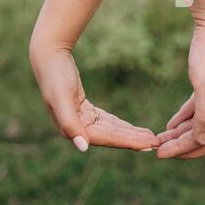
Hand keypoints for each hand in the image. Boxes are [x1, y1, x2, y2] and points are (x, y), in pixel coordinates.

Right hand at [30, 50, 158, 151]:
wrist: (48, 58)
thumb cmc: (55, 77)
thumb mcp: (61, 98)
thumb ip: (70, 124)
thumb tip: (83, 147)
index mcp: (72, 129)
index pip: (108, 138)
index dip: (129, 142)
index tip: (149, 144)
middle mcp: (77, 128)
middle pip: (112, 136)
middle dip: (134, 139)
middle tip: (156, 142)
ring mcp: (81, 119)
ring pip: (111, 129)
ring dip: (129, 134)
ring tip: (148, 137)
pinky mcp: (84, 109)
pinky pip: (106, 121)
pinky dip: (120, 125)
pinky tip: (131, 128)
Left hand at [157, 3, 204, 158]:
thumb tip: (201, 140)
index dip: (183, 151)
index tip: (159, 154)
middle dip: (182, 145)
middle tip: (158, 149)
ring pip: (202, 122)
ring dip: (183, 132)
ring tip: (162, 138)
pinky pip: (200, 107)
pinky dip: (186, 117)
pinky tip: (173, 122)